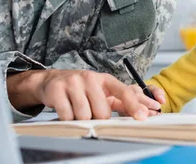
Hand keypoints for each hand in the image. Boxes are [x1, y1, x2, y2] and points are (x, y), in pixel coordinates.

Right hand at [13, 69, 158, 120]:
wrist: (52, 81)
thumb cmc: (82, 89)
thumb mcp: (101, 90)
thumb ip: (120, 102)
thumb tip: (141, 113)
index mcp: (105, 79)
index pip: (124, 91)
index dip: (134, 105)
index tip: (143, 116)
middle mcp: (90, 78)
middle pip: (102, 112)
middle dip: (97, 117)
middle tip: (89, 110)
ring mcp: (73, 82)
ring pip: (84, 116)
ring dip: (81, 118)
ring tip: (76, 108)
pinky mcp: (57, 90)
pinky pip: (67, 116)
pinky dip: (67, 118)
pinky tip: (66, 108)